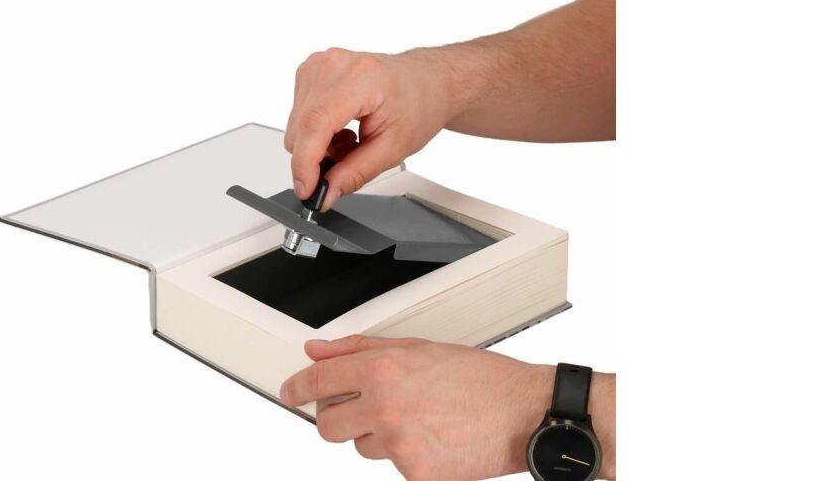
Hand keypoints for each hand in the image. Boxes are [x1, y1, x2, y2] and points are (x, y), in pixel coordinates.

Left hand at [279, 335, 552, 480]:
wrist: (524, 413)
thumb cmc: (480, 378)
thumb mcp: (418, 348)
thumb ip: (359, 349)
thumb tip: (318, 350)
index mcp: (383, 370)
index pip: (318, 382)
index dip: (297, 388)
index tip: (290, 392)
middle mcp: (386, 408)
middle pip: (327, 425)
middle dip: (336, 418)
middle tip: (359, 409)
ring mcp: (399, 445)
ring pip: (362, 447)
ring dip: (377, 435)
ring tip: (416, 418)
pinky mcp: (414, 474)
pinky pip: (393, 466)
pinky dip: (406, 456)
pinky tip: (432, 438)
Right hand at [285, 48, 454, 209]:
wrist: (425, 81)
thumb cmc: (419, 104)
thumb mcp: (394, 148)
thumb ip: (355, 173)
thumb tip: (326, 192)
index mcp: (360, 78)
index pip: (315, 123)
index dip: (305, 163)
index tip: (306, 189)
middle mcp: (333, 66)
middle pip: (302, 127)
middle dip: (317, 158)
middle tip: (348, 162)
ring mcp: (319, 64)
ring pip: (297, 125)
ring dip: (319, 144)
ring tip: (352, 139)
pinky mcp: (311, 69)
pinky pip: (299, 114)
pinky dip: (317, 131)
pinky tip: (342, 127)